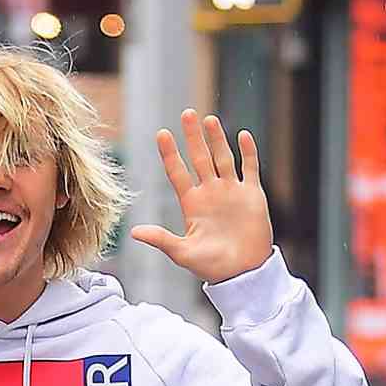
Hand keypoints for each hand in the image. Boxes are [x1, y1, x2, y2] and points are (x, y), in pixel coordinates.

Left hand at [130, 110, 273, 285]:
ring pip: (223, 158)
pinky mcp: (252, 194)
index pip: (178, 173)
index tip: (162, 134)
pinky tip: (242, 135)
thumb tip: (133, 232)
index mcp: (192, 204)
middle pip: (200, 158)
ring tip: (209, 120)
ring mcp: (231, 191)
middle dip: (193, 137)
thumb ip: (160, 239)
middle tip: (186, 113)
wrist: (242, 272)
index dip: (170, 154)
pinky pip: (249, 168)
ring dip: (217, 139)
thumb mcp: (182, 252)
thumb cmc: (211, 266)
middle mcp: (210, 193)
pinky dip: (247, 152)